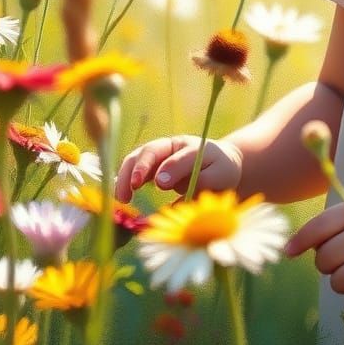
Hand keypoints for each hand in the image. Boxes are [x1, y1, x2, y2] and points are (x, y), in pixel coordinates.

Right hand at [114, 136, 242, 201]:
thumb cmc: (221, 170)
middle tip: (131, 189)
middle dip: (138, 169)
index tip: (162, 184)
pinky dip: (125, 181)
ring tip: (122, 198)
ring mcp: (158, 156)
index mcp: (189, 146)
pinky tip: (122, 198)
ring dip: (126, 176)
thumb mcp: (218, 174)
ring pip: (136, 159)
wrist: (220, 166)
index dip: (169, 168)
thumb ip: (199, 180)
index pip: (177, 155)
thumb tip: (167, 191)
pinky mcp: (151, 168)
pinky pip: (134, 170)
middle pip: (149, 151)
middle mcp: (170, 147)